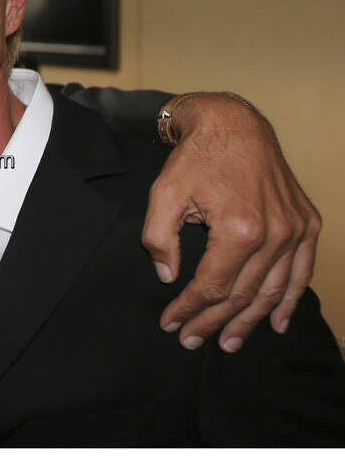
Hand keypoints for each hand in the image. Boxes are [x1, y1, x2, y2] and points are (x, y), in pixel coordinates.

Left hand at [142, 93, 319, 352]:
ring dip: (250, 321)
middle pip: (242, 294)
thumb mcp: (163, 194)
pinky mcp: (307, 222)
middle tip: (191, 340)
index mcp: (238, 230)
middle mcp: (274, 234)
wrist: (232, 123)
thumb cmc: (195, 157)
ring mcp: (295, 230)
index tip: (170, 323)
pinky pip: (301, 271)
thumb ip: (159, 239)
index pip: (213, 286)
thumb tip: (169, 277)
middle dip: (214, 322)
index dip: (189, 309)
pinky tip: (277, 323)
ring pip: (273, 290)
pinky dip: (290, 299)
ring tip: (228, 343)